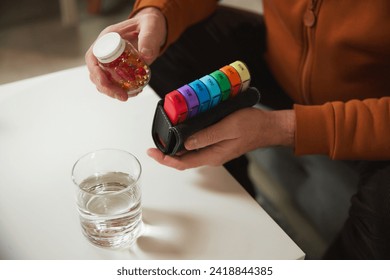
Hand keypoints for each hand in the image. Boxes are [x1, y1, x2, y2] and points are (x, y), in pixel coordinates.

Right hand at [85, 7, 166, 100]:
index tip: (106, 83)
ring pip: (103, 80)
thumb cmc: (148, 24)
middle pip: (96, 73)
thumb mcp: (150, 27)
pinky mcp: (118, 68)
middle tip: (122, 96)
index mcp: (107, 38)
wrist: (153, 28)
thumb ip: (148, 39)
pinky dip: (120, 90)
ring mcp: (110, 60)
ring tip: (127, 96)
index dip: (96, 72)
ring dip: (112, 92)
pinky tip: (133, 92)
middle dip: (106, 88)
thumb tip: (145, 56)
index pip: (92, 57)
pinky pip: (113, 82)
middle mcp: (105, 50)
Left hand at [147, 108, 295, 169]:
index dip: (165, 159)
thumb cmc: (251, 126)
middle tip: (154, 142)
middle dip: (166, 153)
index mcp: (212, 155)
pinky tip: (182, 129)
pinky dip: (186, 140)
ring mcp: (214, 150)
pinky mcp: (217, 143)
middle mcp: (211, 156)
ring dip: (175, 146)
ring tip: (164, 135)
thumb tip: (186, 143)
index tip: (152, 152)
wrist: (267, 127)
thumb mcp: (228, 128)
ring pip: (189, 152)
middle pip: (183, 159)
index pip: (183, 163)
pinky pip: (197, 145)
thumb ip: (207, 136)